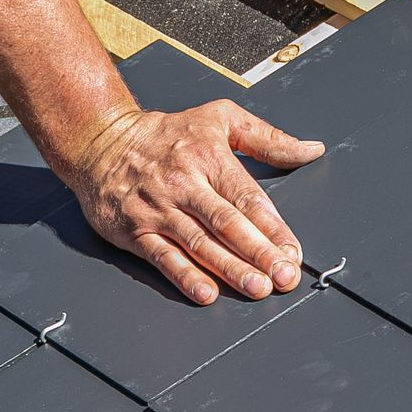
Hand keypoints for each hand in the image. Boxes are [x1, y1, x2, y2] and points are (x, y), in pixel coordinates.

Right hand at [71, 100, 324, 303]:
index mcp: (209, 156)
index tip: (293, 251)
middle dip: (259, 253)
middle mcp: (184, 184)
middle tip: (283, 277)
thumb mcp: (220, 118)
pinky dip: (184, 276)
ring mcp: (159, 209)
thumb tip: (311, 149)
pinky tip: (206, 292)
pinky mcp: (135, 230)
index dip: (273, 227)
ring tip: (256, 288)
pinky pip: (163, 256)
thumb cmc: (165, 133)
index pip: (247, 197)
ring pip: (199, 243)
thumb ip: (268, 138)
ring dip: (230, 269)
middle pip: (227, 223)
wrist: (100, 141)